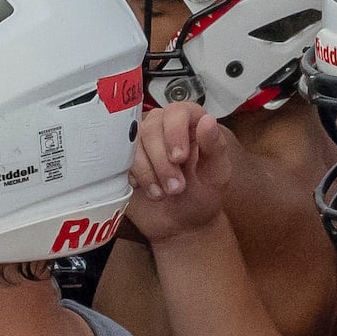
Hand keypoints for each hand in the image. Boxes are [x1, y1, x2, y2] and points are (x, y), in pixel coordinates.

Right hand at [127, 99, 240, 240]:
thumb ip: (215, 146)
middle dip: (162, 161)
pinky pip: (119, 159)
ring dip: (147, 172)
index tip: (179, 158)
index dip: (175, 131)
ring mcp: (142, 143)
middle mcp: (164, 127)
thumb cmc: (203, 196)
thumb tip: (207, 120)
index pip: (177, 110)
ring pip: (133, 143)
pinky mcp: (126, 160)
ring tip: (162, 194)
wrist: (182, 225)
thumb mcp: (217, 174)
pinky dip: (134, 177)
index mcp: (190, 124)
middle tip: (176, 188)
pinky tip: (148, 190)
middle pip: (152, 127)